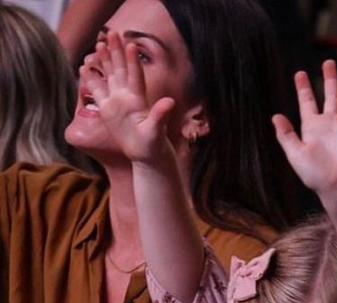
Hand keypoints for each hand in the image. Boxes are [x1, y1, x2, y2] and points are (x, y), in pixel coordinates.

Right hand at [83, 29, 174, 161]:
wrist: (145, 154)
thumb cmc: (153, 144)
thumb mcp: (156, 130)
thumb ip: (160, 115)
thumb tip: (170, 102)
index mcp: (139, 99)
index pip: (136, 76)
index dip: (133, 61)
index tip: (131, 44)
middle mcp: (128, 96)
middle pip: (122, 69)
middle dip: (117, 51)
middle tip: (112, 32)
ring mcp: (117, 101)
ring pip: (110, 76)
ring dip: (105, 61)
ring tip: (99, 44)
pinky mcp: (108, 110)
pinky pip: (98, 92)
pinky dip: (91, 80)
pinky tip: (84, 68)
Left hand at [273, 60, 336, 205]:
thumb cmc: (316, 176)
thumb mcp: (296, 155)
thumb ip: (286, 135)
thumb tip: (275, 116)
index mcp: (313, 127)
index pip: (307, 102)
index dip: (303, 88)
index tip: (299, 74)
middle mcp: (330, 123)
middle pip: (330, 95)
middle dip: (329, 79)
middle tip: (328, 62)